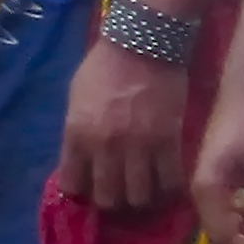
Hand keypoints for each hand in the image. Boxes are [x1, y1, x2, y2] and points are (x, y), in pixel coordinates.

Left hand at [53, 35, 189, 215]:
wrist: (142, 43)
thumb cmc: (104, 65)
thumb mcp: (76, 97)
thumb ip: (77, 129)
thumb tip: (78, 156)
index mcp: (77, 134)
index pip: (73, 184)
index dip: (81, 191)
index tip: (89, 188)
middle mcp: (105, 147)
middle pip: (109, 198)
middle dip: (113, 201)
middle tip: (120, 193)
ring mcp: (139, 147)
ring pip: (140, 196)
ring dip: (141, 198)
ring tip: (144, 190)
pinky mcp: (169, 142)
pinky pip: (170, 181)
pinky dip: (169, 188)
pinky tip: (168, 184)